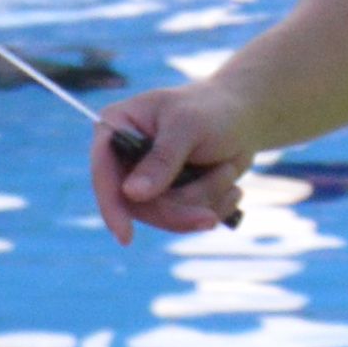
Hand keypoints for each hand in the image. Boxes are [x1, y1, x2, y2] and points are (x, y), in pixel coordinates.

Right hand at [89, 79, 253, 241]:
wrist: (244, 118)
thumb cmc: (214, 109)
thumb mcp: (188, 126)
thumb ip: (161, 159)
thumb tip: (131, 193)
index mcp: (116, 125)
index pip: (103, 171)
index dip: (111, 205)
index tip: (126, 237)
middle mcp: (125, 157)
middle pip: (137, 204)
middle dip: (180, 207)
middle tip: (210, 214)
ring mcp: (146, 180)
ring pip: (164, 214)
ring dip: (204, 198)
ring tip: (226, 171)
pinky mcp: (169, 197)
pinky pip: (183, 220)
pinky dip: (213, 207)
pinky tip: (229, 186)